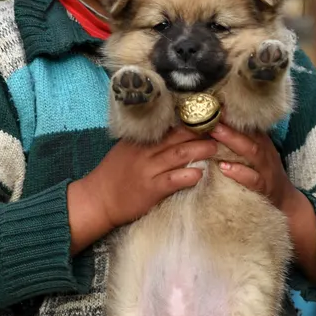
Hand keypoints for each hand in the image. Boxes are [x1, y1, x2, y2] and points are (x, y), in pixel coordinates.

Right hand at [67, 127, 216, 252]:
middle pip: (177, 137)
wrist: (97, 199)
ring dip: (200, 150)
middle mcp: (144, 151)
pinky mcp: (151, 189)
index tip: (206, 117)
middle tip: (219, 130)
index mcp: (139, 140)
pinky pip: (173, 180)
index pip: (168, 126)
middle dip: (200, 133)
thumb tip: (172, 133)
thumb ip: (146, 142)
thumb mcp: (126, 151)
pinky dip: (188, 176)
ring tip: (215, 147)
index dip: (189, 121)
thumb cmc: (113, 175)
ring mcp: (147, 170)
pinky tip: (199, 174)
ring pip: (179, 155)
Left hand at [211, 122, 315, 283]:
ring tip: (214, 134)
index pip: (245, 124)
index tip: (209, 104)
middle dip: (227, 124)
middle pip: (246, 134)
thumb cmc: (261, 175)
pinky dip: (239, 173)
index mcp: (260, 141)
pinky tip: (224, 168)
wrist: (286, 202)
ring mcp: (266, 169)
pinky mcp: (265, 188)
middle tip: (208, 116)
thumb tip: (209, 124)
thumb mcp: (252, 154)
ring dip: (232, 142)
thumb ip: (236, 140)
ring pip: (250, 152)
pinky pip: (252, 179)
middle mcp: (264, 151)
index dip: (229, 113)